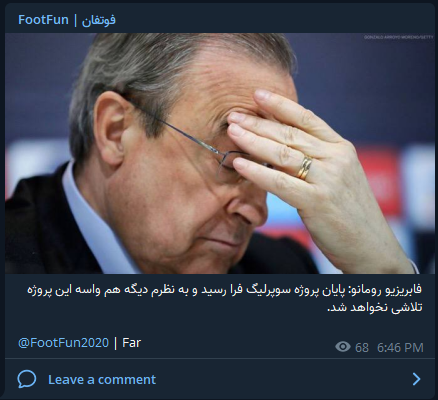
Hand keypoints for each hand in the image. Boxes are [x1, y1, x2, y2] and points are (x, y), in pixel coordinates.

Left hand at [227, 89, 412, 273]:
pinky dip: (257, 172)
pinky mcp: (318, 201)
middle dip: (258, 123)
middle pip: (290, 134)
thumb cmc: (348, 212)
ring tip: (232, 132)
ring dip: (253, 141)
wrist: (371, 246)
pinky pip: (280, 182)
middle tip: (233, 115)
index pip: (307, 119)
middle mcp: (336, 158)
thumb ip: (316, 159)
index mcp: (341, 148)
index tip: (257, 95)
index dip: (280, 105)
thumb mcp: (338, 177)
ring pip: (283, 153)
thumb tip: (280, 145)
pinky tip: (239, 163)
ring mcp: (328, 178)